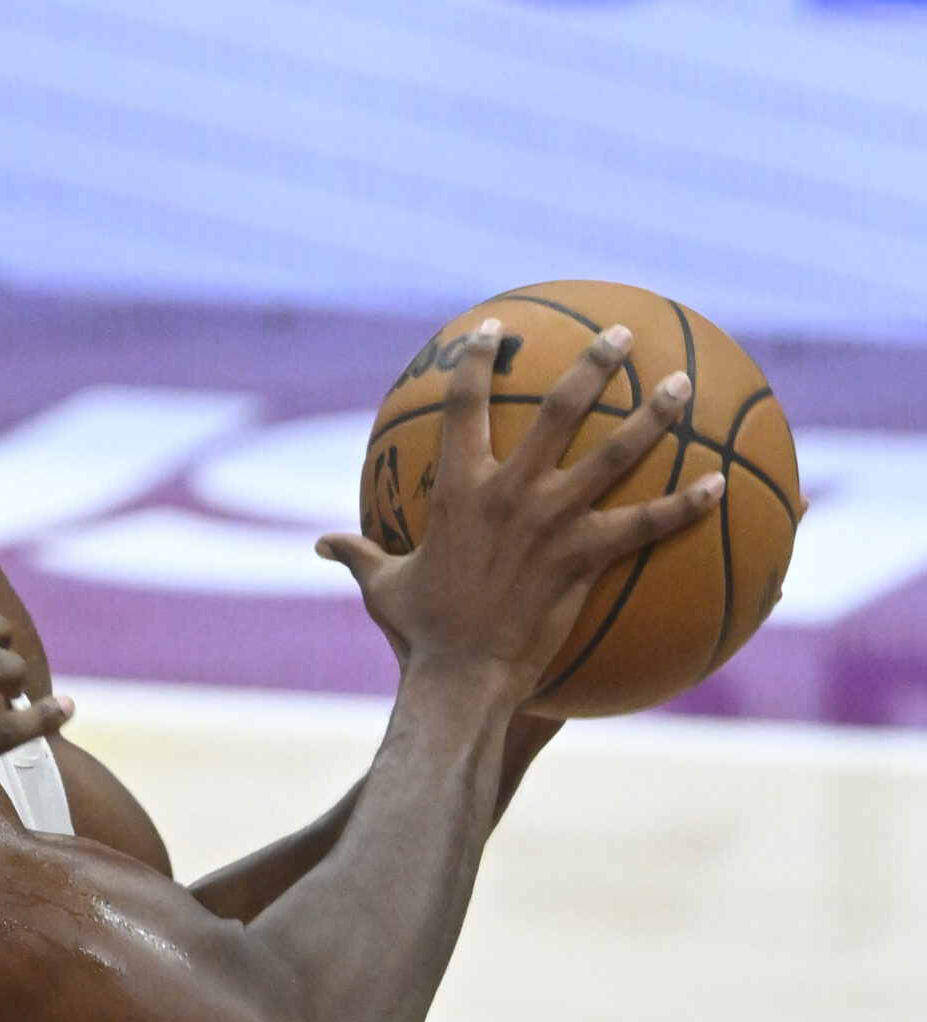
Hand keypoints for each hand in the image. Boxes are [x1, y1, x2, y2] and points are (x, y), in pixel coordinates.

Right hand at [318, 319, 724, 701]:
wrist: (462, 676)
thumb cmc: (420, 633)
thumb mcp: (382, 588)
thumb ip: (358, 556)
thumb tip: (321, 545)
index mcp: (458, 491)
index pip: (463, 406)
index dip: (476, 361)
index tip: (492, 329)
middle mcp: (510, 493)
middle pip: (559, 410)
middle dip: (592, 366)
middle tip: (619, 336)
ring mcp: (553, 523)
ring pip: (614, 454)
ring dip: (653, 416)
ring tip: (681, 385)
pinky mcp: (585, 558)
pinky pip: (646, 524)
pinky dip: (684, 504)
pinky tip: (717, 485)